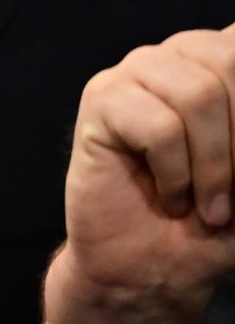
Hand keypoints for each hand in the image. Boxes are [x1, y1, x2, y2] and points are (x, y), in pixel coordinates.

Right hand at [58, 30, 234, 323]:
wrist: (152, 268)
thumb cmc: (215, 224)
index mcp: (226, 61)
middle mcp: (184, 55)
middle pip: (233, 64)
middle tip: (234, 195)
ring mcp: (137, 73)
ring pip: (199, 94)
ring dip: (214, 165)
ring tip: (207, 205)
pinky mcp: (101, 101)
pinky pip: (159, 127)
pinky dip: (175, 174)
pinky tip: (168, 195)